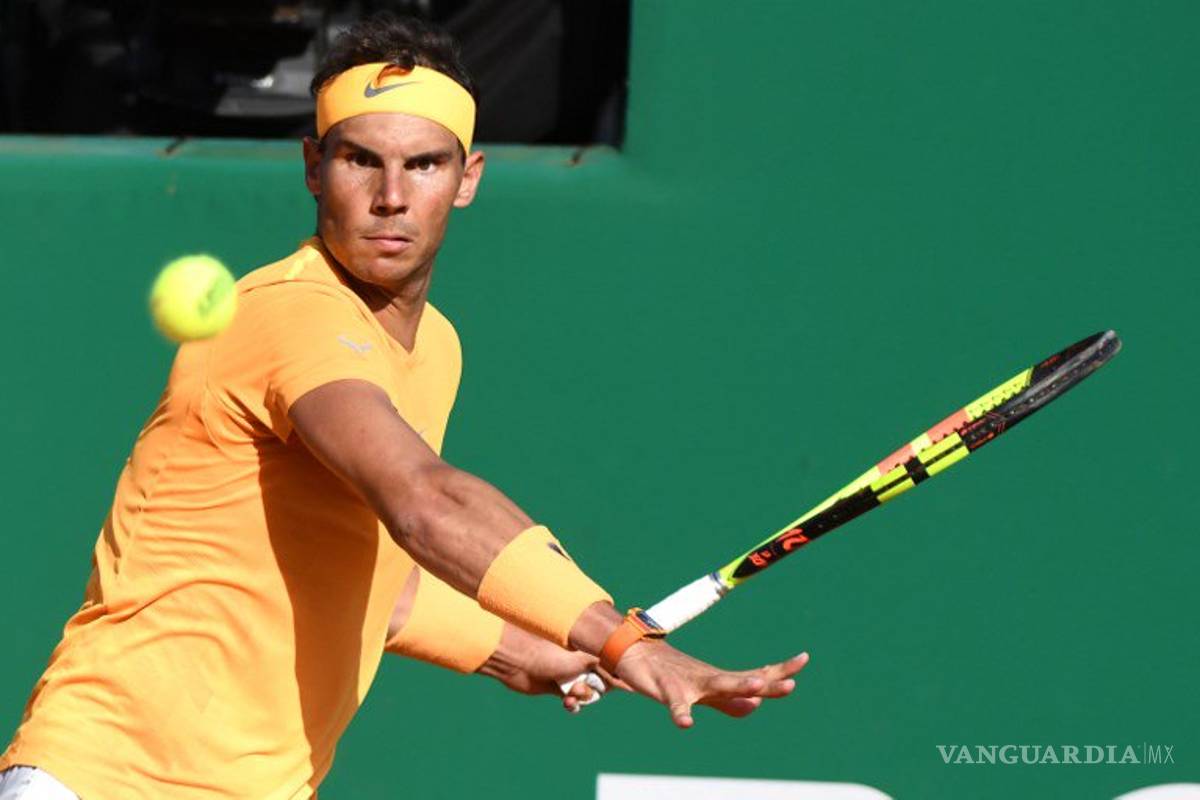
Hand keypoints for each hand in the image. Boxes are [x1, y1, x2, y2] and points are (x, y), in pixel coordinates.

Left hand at [478, 624, 621, 709]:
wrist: (517, 662)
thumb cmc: (549, 654)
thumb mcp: (582, 658)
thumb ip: (605, 665)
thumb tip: (626, 675)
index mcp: (587, 648)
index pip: (610, 663)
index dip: (616, 675)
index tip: (624, 685)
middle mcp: (579, 661)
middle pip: (601, 682)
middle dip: (595, 688)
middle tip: (583, 686)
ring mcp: (568, 675)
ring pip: (587, 693)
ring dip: (582, 697)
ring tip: (571, 694)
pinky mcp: (556, 688)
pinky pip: (573, 702)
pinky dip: (572, 705)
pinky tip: (567, 703)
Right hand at [613, 641, 807, 727]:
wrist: (636, 653)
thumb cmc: (673, 673)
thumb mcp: (704, 692)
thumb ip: (728, 702)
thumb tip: (754, 707)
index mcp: (720, 681)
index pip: (755, 674)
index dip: (779, 671)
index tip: (804, 658)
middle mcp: (710, 679)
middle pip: (743, 679)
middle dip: (767, 682)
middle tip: (791, 683)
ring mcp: (689, 682)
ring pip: (716, 684)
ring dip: (737, 685)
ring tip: (757, 688)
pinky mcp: (666, 687)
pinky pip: (675, 701)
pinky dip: (680, 712)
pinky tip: (686, 724)